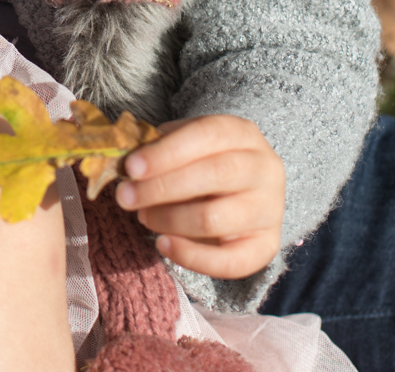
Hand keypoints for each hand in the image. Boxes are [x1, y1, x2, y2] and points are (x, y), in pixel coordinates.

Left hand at [114, 114, 283, 279]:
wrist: (247, 191)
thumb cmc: (205, 162)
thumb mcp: (186, 143)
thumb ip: (160, 147)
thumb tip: (125, 162)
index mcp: (242, 133)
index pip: (205, 136)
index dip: (166, 152)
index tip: (131, 168)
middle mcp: (264, 168)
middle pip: (212, 175)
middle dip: (161, 188)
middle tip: (125, 197)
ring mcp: (269, 209)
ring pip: (214, 218)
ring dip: (169, 219)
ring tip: (144, 216)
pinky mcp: (267, 246)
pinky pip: (229, 261)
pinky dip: (190, 257)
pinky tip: (163, 245)